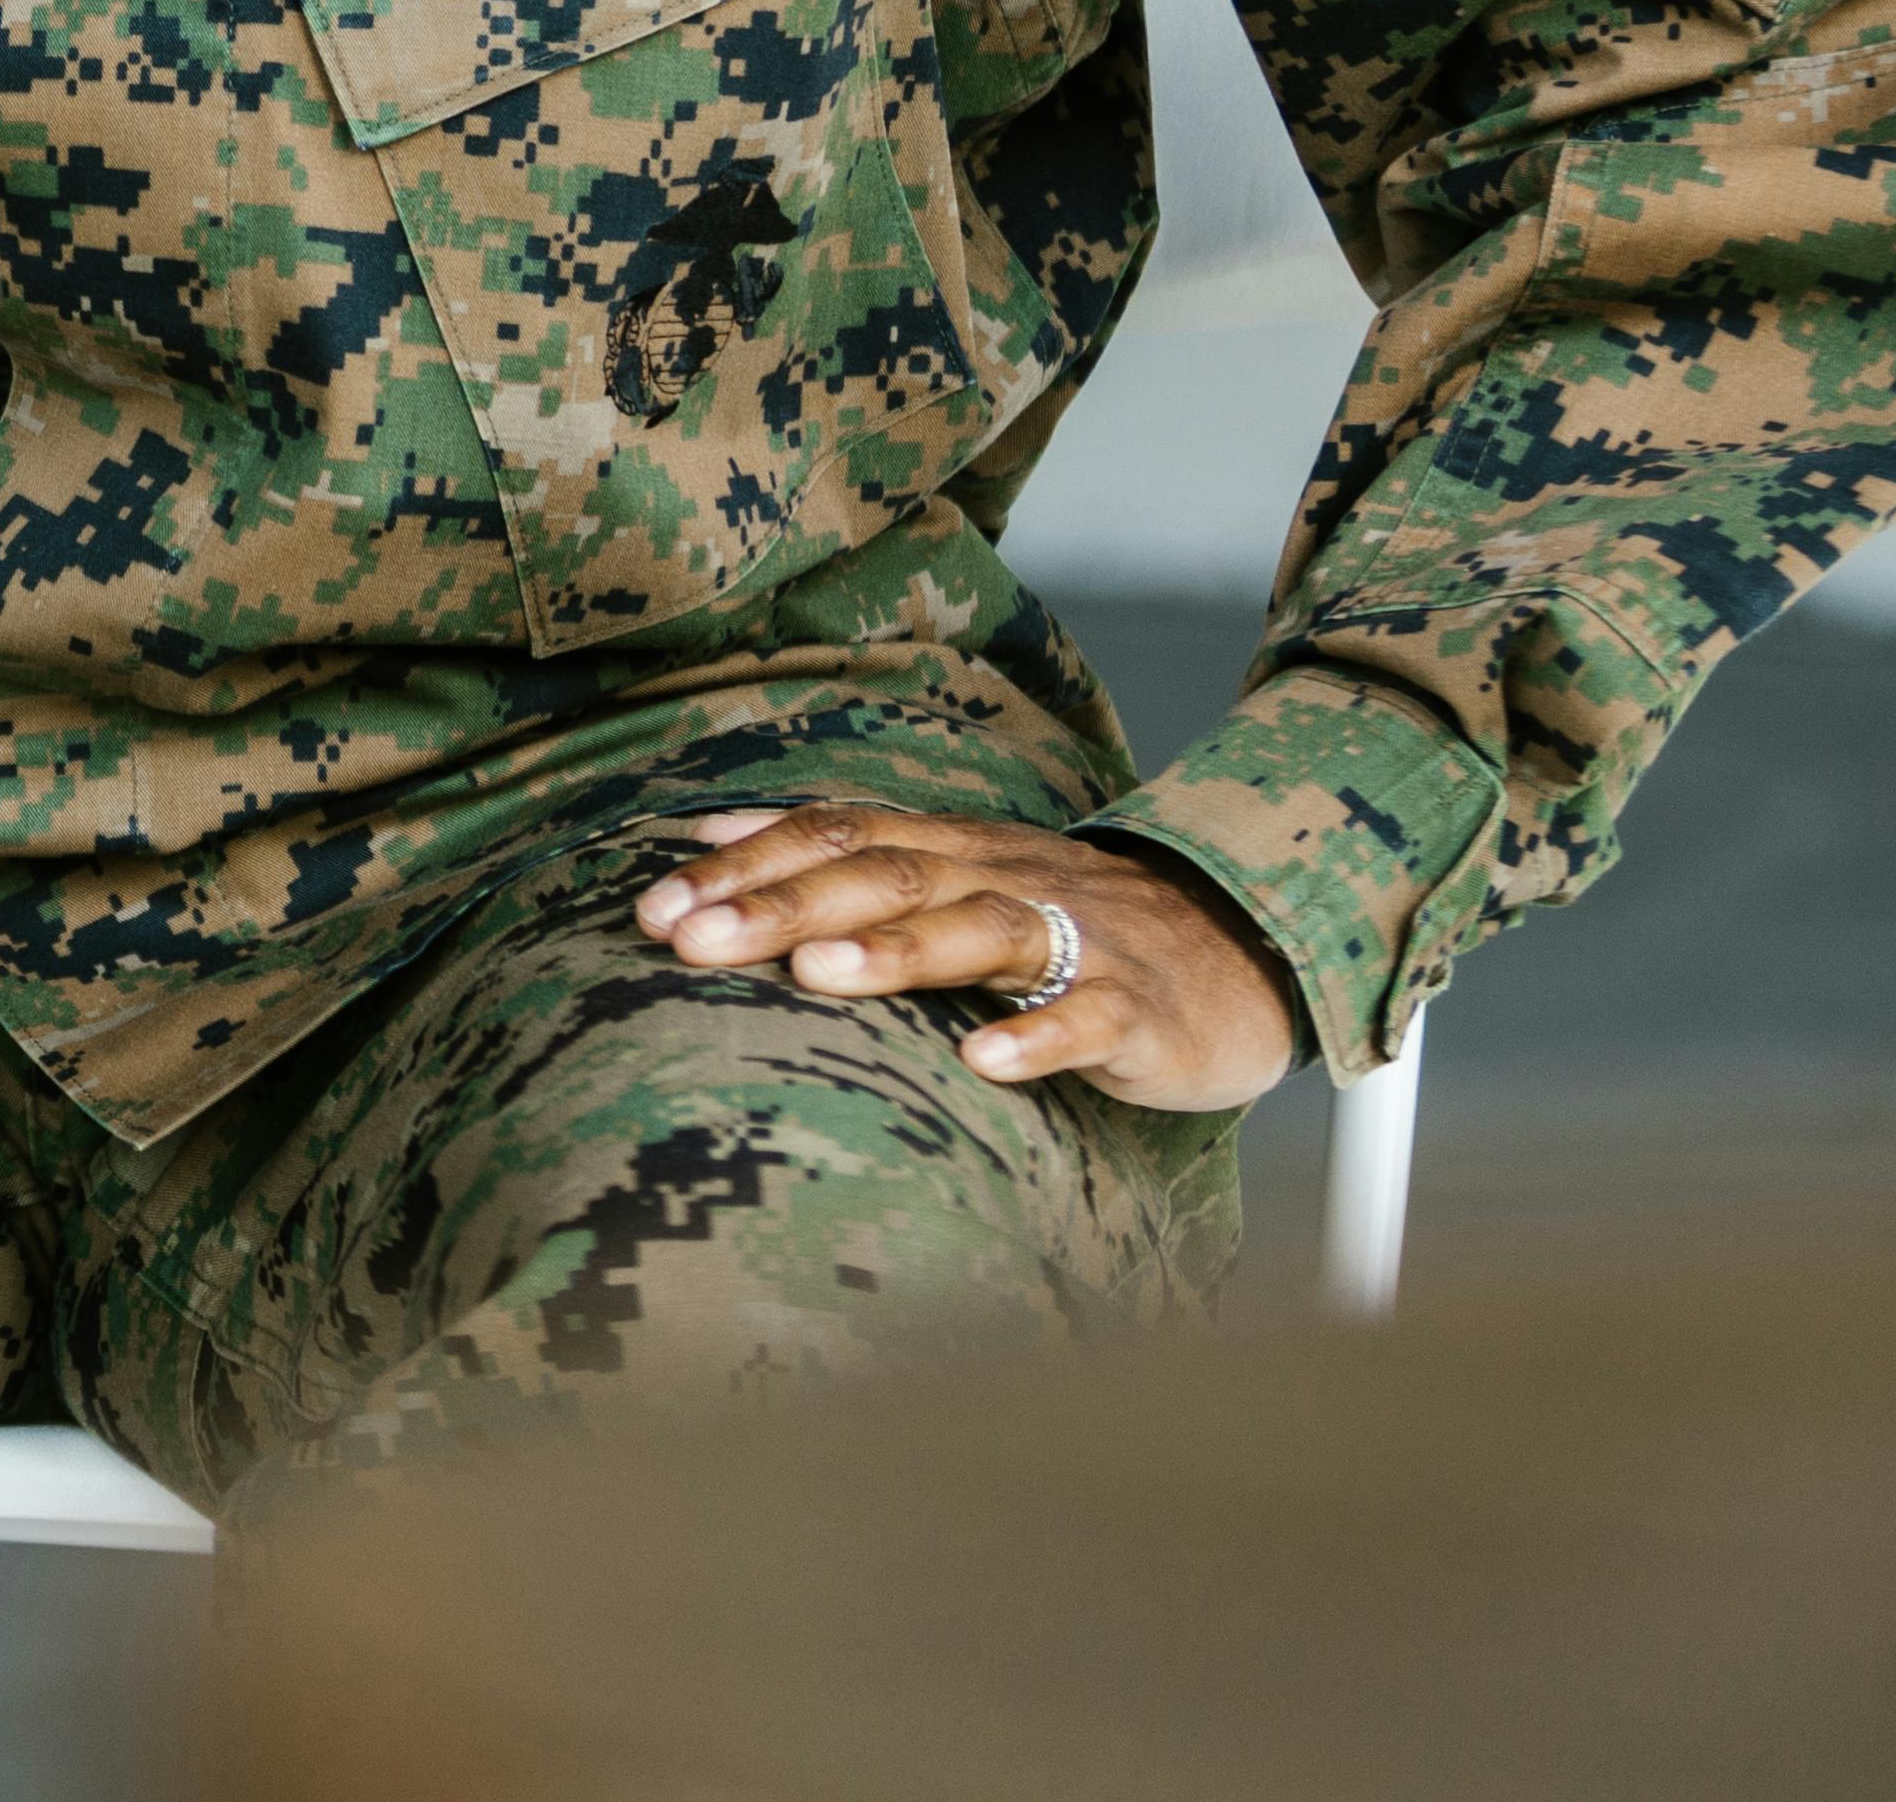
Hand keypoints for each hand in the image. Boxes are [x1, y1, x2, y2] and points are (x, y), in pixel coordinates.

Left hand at [631, 801, 1302, 1112]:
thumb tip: (704, 840)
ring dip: (891, 952)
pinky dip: (1036, 1036)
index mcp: (954, 849)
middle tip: (686, 939)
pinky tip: (984, 1062)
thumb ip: (843, 859)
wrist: (1243, 947)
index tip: (652, 904)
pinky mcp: (1138, 1009)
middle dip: (780, 905)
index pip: (836, 833)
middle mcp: (1003, 878)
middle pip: (884, 874)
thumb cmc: (1071, 926)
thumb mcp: (957, 878)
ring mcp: (1075, 939)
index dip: (745, 864)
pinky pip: (1086, 1017)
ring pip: (978, 929)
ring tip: (813, 978)